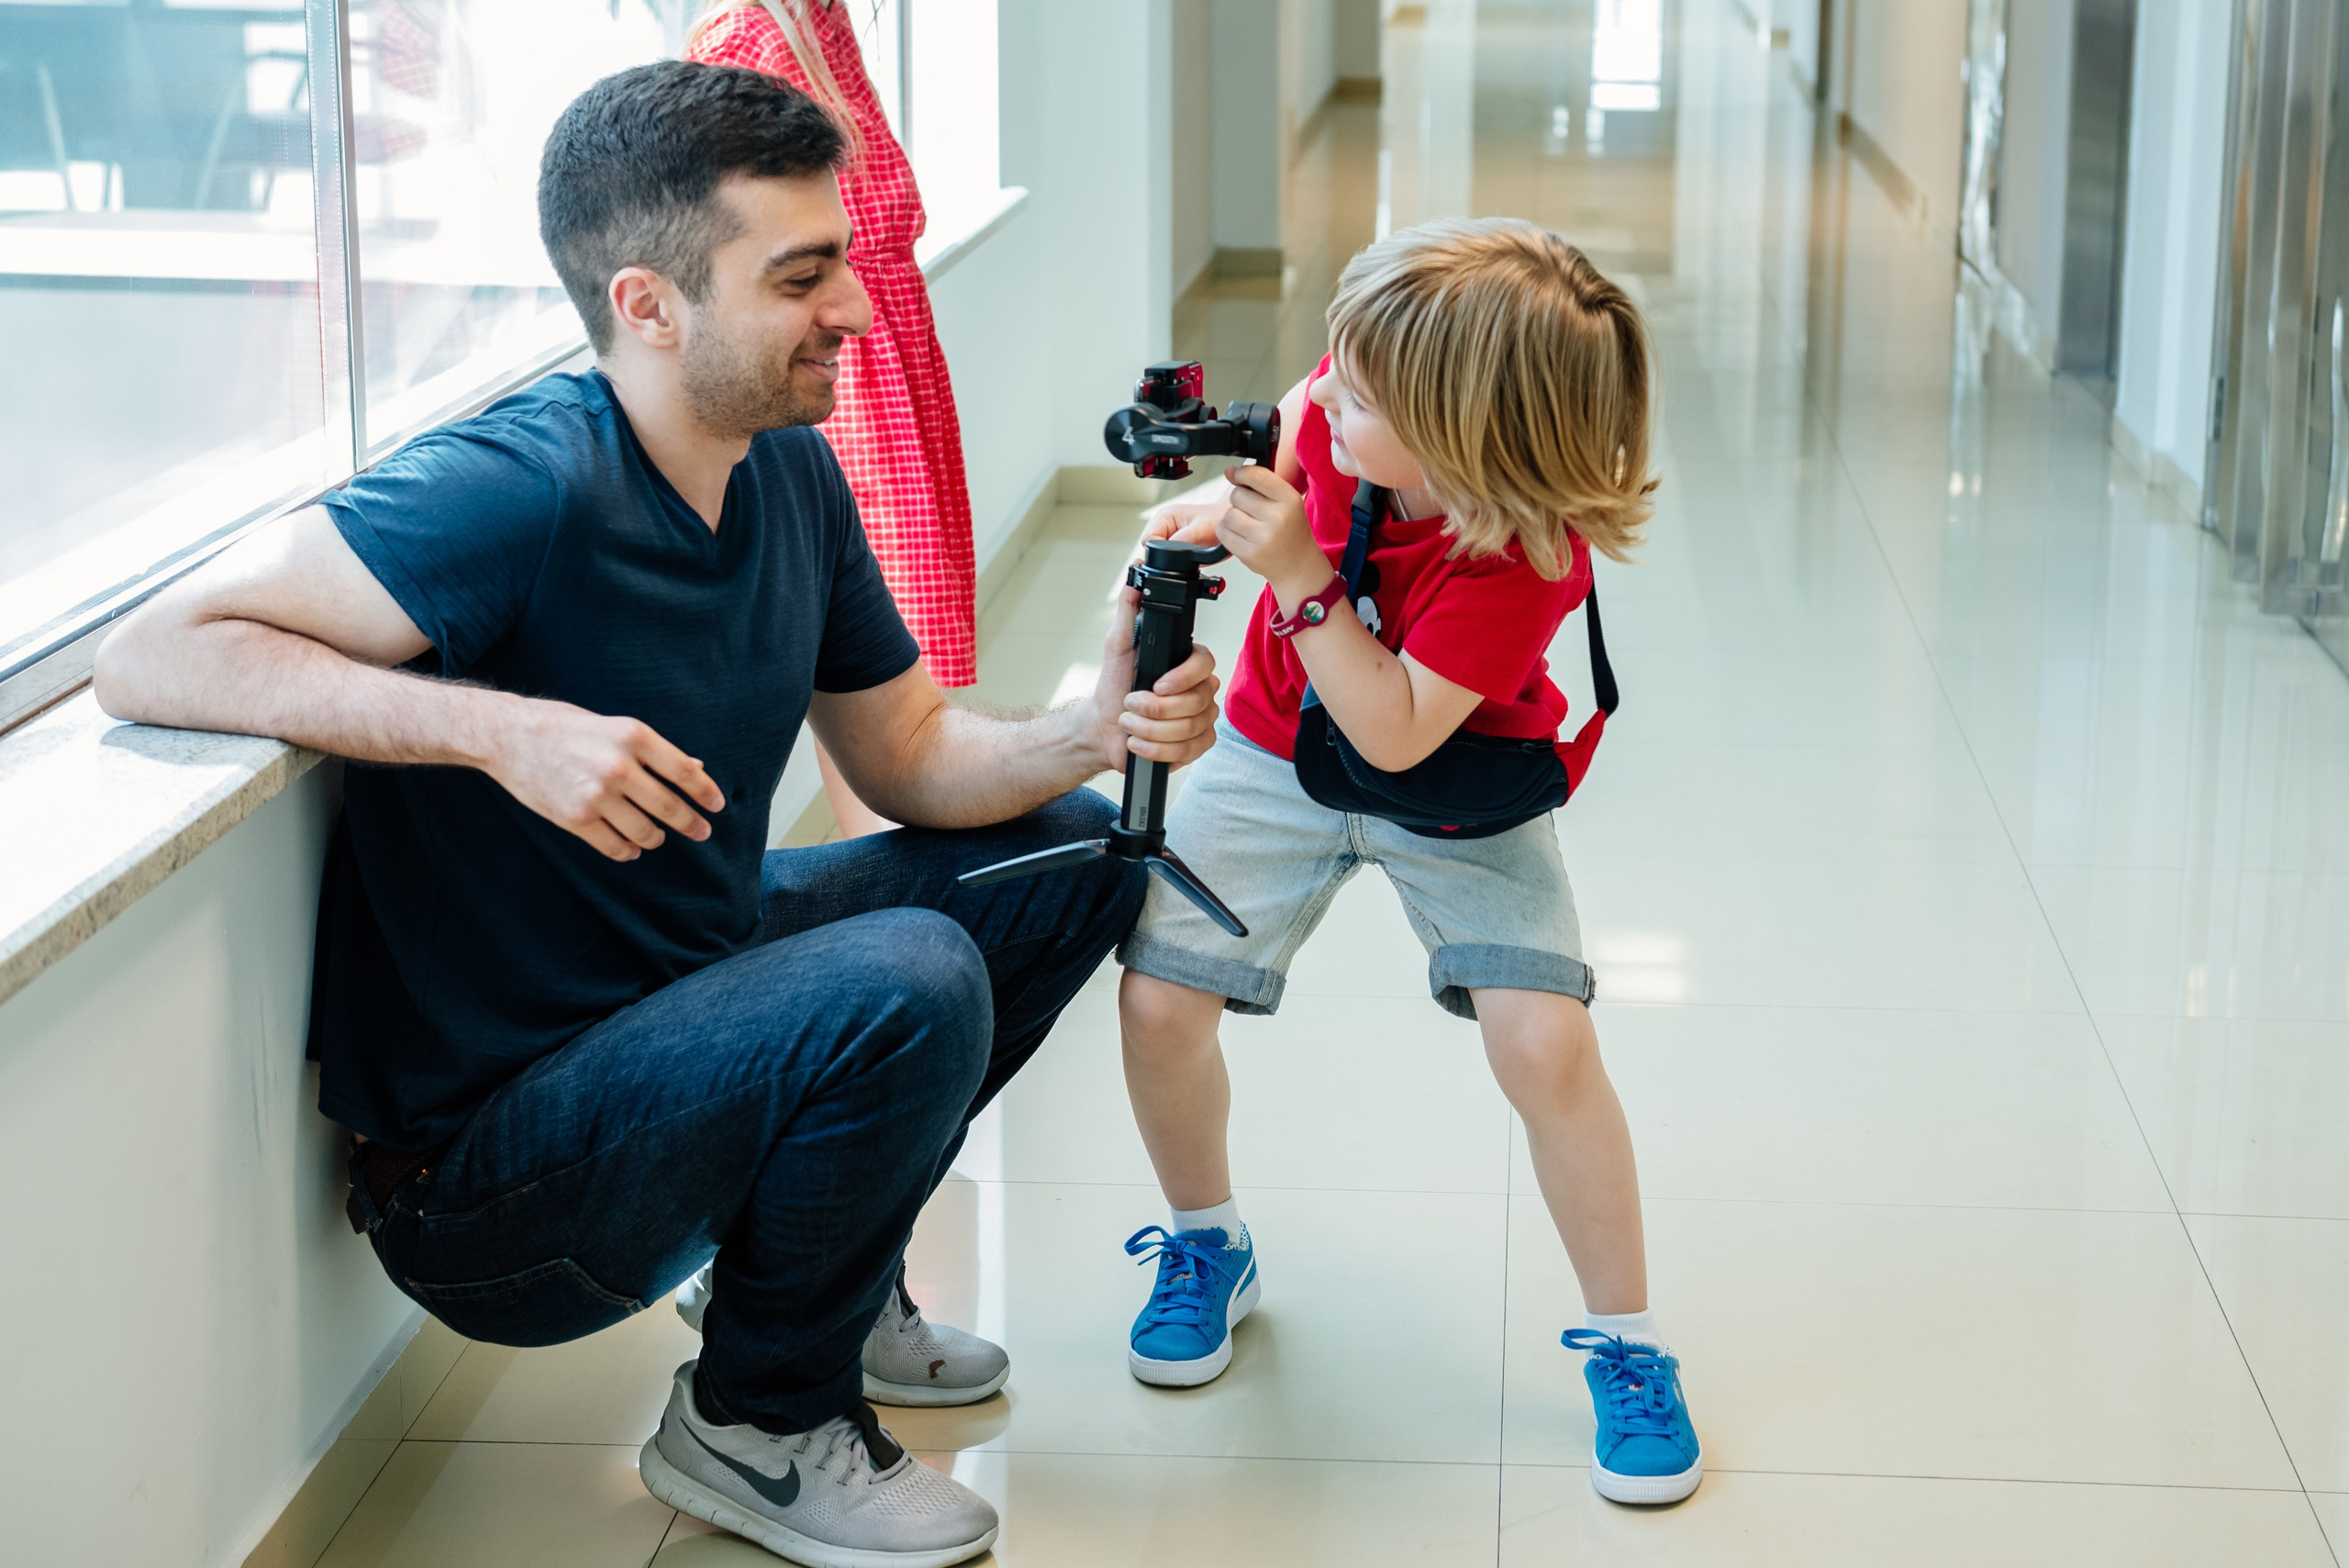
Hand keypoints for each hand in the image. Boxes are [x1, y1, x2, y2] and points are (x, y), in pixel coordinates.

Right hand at [485, 697, 726, 861]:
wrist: (507, 736)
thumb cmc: (563, 726)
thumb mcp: (613, 726)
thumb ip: (653, 750)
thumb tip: (694, 768)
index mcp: (633, 736)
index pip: (684, 771)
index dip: (706, 793)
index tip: (717, 806)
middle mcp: (619, 767)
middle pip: (669, 807)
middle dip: (691, 824)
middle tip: (701, 832)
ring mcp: (596, 795)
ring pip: (644, 832)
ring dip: (655, 838)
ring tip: (657, 836)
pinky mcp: (574, 818)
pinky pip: (614, 846)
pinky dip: (627, 851)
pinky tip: (631, 847)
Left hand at [1090, 585, 1220, 774]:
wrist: (1103, 727)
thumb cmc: (1113, 686)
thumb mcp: (1117, 644)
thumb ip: (1128, 609)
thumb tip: (1135, 576)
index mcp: (1188, 663)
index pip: (1206, 664)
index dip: (1183, 677)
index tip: (1156, 685)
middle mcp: (1201, 690)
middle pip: (1197, 701)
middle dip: (1155, 709)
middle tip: (1131, 704)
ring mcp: (1202, 719)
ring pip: (1190, 729)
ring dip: (1150, 730)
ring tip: (1130, 723)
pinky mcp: (1197, 745)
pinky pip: (1188, 752)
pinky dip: (1156, 750)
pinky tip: (1139, 743)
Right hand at [1134, 485, 1231, 560]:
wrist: (1231, 523)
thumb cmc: (1218, 518)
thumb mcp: (1201, 528)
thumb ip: (1184, 538)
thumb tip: (1170, 550)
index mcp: (1164, 516)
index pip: (1148, 539)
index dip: (1158, 551)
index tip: (1175, 554)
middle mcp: (1164, 525)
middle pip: (1150, 549)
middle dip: (1165, 556)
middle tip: (1186, 553)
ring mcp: (1169, 536)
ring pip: (1159, 556)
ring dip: (1172, 560)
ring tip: (1191, 552)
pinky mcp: (1176, 545)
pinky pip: (1169, 559)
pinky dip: (1177, 562)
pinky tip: (1190, 557)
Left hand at [1217, 464, 1328, 608]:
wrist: (1298, 565)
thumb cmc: (1289, 530)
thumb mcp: (1285, 502)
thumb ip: (1260, 483)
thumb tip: (1229, 471)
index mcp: (1289, 499)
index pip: (1257, 476)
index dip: (1241, 473)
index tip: (1237, 475)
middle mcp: (1278, 517)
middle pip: (1238, 495)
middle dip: (1239, 500)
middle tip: (1252, 511)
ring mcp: (1263, 537)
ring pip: (1228, 514)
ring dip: (1232, 517)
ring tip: (1248, 525)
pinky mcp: (1249, 553)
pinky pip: (1223, 532)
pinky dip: (1226, 531)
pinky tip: (1241, 535)